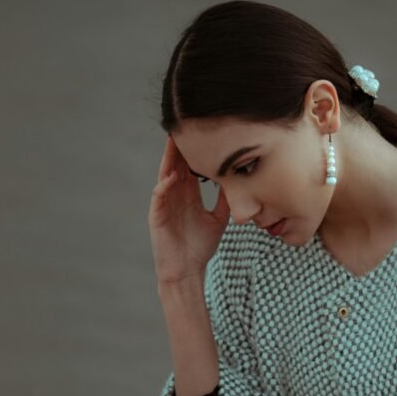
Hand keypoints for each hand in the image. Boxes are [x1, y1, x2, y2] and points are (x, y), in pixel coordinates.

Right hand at [149, 134, 230, 283]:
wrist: (188, 271)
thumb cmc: (200, 247)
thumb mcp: (218, 219)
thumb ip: (225, 200)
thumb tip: (239, 182)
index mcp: (188, 194)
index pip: (190, 166)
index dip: (194, 149)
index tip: (203, 131)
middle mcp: (175, 195)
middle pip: (176, 164)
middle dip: (180, 146)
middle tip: (185, 124)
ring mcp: (165, 204)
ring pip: (165, 175)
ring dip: (169, 159)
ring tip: (173, 141)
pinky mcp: (157, 216)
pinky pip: (159, 197)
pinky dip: (164, 186)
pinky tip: (171, 176)